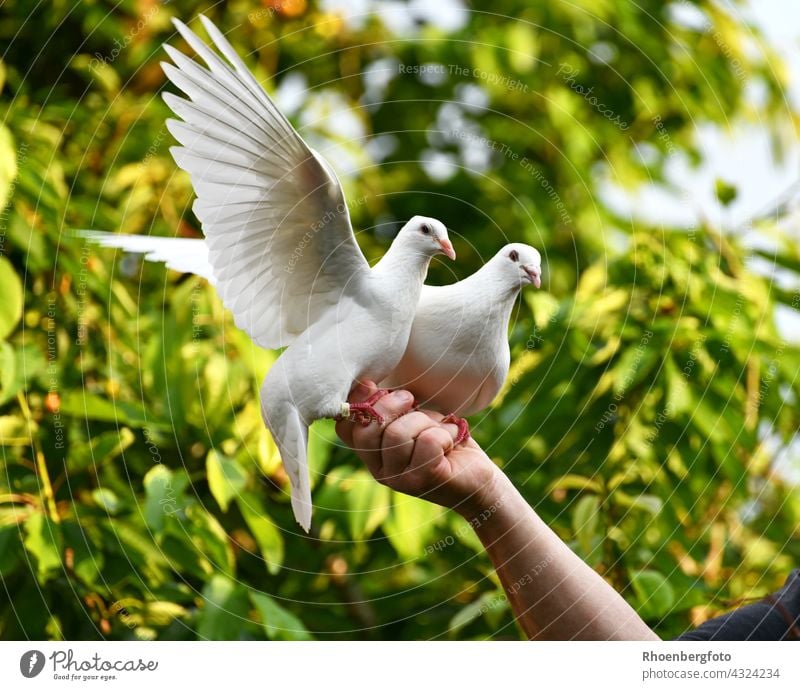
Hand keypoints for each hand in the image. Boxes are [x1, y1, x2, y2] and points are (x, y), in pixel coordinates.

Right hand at [335, 381, 502, 518]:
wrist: (479, 478)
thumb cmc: (444, 442)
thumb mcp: (413, 420)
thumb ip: (390, 408)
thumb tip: (366, 383)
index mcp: (373, 454)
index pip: (345, 429)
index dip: (357, 402)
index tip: (375, 386)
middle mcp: (380, 470)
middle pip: (368, 430)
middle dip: (392, 405)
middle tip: (412, 401)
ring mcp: (400, 479)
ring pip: (399, 433)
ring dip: (427, 421)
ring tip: (441, 429)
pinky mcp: (424, 480)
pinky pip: (427, 441)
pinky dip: (446, 432)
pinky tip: (453, 440)